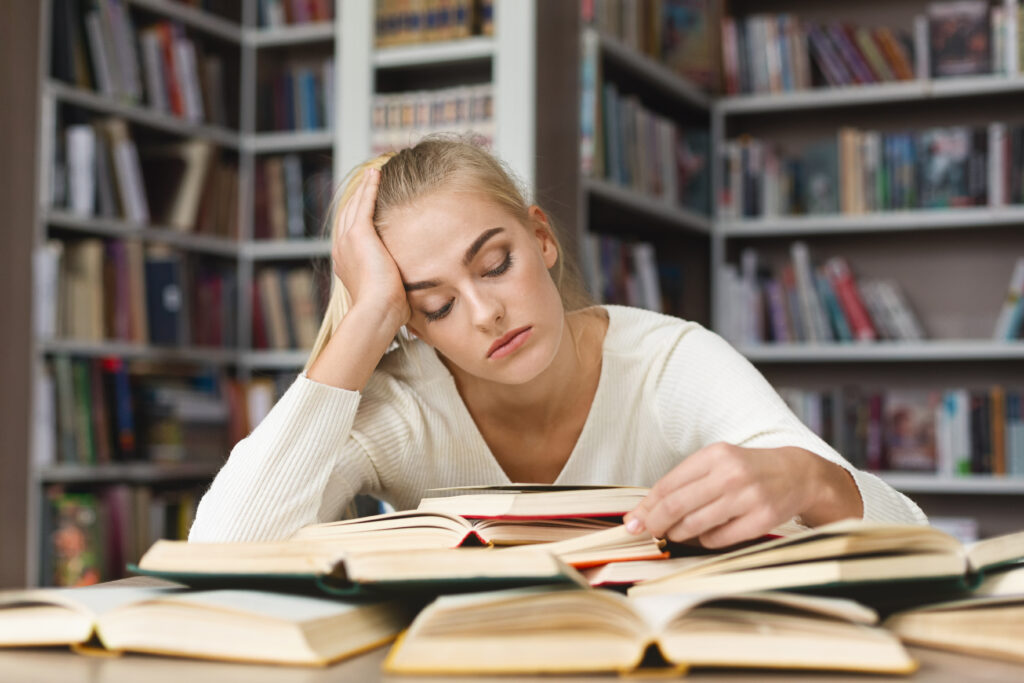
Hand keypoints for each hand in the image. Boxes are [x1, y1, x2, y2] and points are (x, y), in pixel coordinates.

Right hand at [331, 168, 408, 328]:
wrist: (376, 312)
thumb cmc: (386, 313)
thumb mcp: (389, 297)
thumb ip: (395, 290)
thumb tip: (410, 302)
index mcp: (346, 264)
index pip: (350, 234)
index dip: (357, 218)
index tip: (366, 208)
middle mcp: (342, 250)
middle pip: (348, 215)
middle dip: (359, 197)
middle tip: (368, 181)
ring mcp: (348, 241)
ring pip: (355, 205)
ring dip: (364, 187)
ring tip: (373, 173)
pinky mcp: (359, 234)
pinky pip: (364, 203)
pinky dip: (369, 187)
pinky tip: (376, 174)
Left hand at [624, 443, 857, 548]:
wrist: (798, 474)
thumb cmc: (748, 469)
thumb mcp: (718, 462)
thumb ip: (686, 481)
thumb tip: (647, 508)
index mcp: (715, 455)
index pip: (669, 484)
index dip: (646, 506)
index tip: (632, 521)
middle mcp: (731, 474)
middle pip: (677, 506)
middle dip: (654, 523)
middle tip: (644, 533)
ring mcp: (748, 497)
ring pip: (695, 524)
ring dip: (678, 533)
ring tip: (674, 533)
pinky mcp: (762, 519)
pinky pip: (719, 538)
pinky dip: (705, 540)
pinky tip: (705, 534)